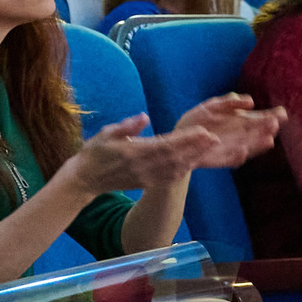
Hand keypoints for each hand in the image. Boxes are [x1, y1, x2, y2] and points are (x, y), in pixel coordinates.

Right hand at [57, 115, 216, 193]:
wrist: (85, 179)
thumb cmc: (94, 153)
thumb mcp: (105, 134)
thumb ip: (127, 126)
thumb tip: (144, 117)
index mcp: (133, 152)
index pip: (165, 145)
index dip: (186, 139)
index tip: (202, 132)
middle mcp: (143, 166)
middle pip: (175, 157)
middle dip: (196, 148)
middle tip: (215, 138)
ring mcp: (145, 177)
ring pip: (175, 168)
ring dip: (194, 158)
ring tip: (209, 148)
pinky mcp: (146, 183)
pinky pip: (169, 177)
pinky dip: (183, 169)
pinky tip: (193, 162)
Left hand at [169, 92, 281, 168]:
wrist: (179, 139)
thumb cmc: (198, 121)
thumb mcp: (212, 107)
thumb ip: (229, 101)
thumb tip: (251, 101)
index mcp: (239, 121)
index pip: (259, 119)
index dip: (271, 116)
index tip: (281, 114)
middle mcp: (239, 136)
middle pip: (256, 132)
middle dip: (266, 129)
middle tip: (274, 125)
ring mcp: (231, 148)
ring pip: (249, 146)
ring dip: (258, 144)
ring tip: (268, 140)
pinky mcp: (221, 159)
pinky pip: (232, 159)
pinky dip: (237, 156)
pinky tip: (243, 151)